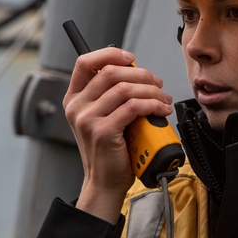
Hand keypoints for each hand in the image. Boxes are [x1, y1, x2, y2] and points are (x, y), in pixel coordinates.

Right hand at [63, 47, 174, 223]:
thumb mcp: (103, 117)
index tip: (131, 58)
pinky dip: (152, 105)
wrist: (105, 182)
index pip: (84, 62)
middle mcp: (77, 107)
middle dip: (141, 74)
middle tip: (157, 83)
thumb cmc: (109, 150)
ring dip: (151, 90)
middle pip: (111, 72)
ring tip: (163, 100)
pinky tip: (161, 111)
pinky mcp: (103, 132)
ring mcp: (88, 119)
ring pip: (125, 88)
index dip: (109, 54)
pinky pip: (133, 107)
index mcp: (74, 98)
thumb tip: (137, 72)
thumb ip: (110, 94)